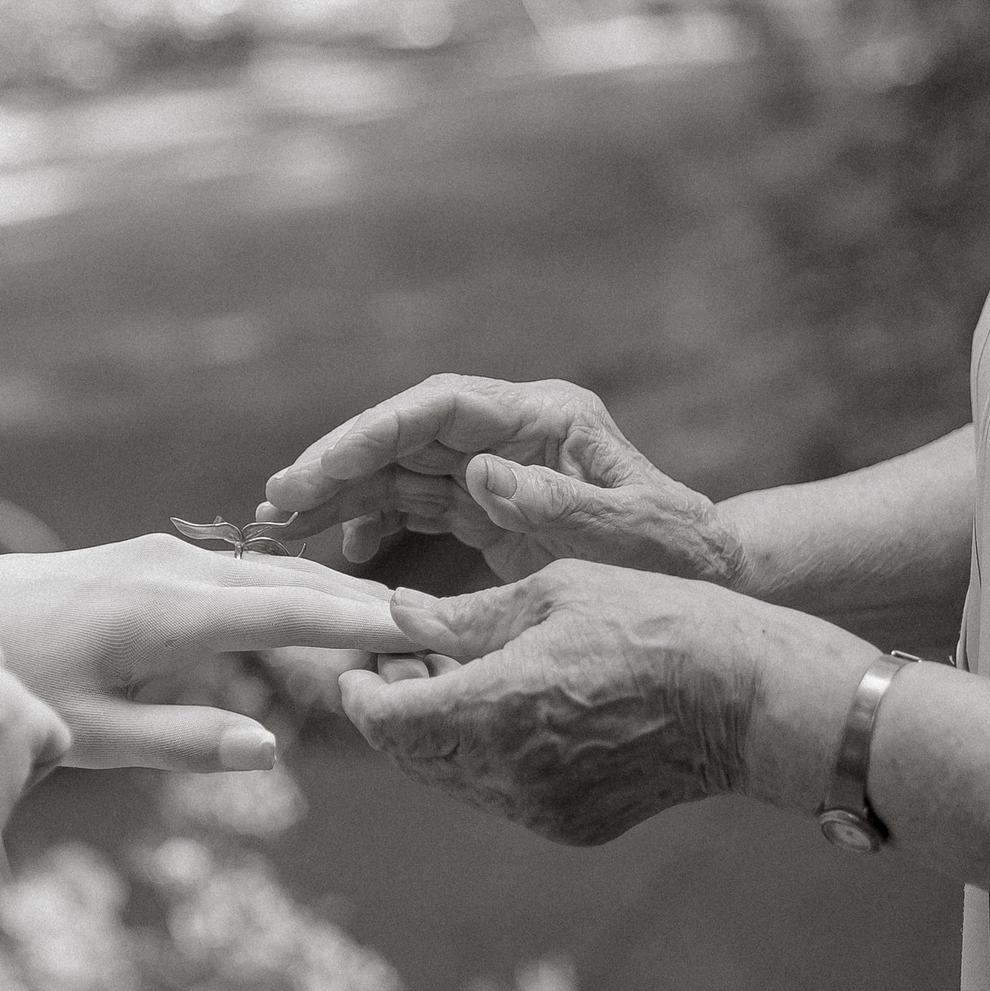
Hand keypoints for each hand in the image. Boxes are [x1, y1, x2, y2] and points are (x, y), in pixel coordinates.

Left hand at [0, 533, 415, 768]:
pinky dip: (296, 589)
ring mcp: (164, 555)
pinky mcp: (151, 557)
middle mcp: (174, 568)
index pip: (292, 614)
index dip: (363, 626)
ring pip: (275, 571)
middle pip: (298, 583)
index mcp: (167, 611)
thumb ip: (182, 742)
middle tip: (447, 628)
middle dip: (371, 606)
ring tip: (406, 619)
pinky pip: (245, 570)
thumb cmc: (6, 684)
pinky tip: (326, 605)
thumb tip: (269, 749)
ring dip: (339, 595)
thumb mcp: (87, 733)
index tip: (427, 633)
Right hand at [259, 374, 743, 584]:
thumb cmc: (679, 560)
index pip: (435, 409)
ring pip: (402, 472)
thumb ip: (560, 506)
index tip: (317, 471)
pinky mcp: (494, 510)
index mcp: (544, 419)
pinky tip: (343, 559)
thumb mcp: (630, 537)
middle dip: (339, 465)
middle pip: (406, 437)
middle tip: (275, 501)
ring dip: (344, 496)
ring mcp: (501, 471)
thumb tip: (480, 474)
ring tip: (284, 527)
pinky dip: (376, 528)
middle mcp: (514, 436)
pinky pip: (419, 509)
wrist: (714, 581)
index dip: (369, 434)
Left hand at [336, 562, 866, 845]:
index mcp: (496, 708)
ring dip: (439, 734)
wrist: (751, 698)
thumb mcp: (555, 590)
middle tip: (401, 660)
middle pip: (413, 755)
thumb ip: (463, 616)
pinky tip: (512, 710)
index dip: (361, 692)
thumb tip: (396, 616)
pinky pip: (502, 795)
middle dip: (396, 710)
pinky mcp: (571, 826)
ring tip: (456, 677)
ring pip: (454, 779)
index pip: (386, 719)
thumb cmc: (659, 621)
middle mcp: (510, 774)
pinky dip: (488, 757)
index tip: (357, 662)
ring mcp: (541, 810)